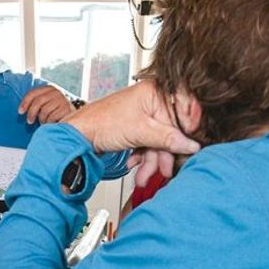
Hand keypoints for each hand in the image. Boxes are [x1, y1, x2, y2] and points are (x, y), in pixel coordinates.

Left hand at [19, 85, 74, 124]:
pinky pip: (52, 117)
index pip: (33, 93)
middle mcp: (56, 92)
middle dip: (31, 113)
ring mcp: (62, 100)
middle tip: (29, 121)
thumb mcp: (46, 102)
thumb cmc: (55, 110)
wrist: (75, 115)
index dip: (25, 103)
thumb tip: (21, 110)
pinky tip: (51, 123)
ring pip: (44, 111)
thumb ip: (36, 102)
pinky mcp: (66, 109)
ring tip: (43, 122)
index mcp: (49, 88)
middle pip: (38, 102)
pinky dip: (49, 122)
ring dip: (41, 119)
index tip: (20, 112)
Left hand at [64, 80, 199, 180]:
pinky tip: (135, 164)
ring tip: (145, 176)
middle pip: (171, 130)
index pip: (184, 109)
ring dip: (153, 161)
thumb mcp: (140, 132)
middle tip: (166, 169)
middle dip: (165, 153)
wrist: (78, 136)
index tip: (189, 146)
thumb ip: (168, 138)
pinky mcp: (136, 128)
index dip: (187, 130)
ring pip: (159, 141)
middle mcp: (151, 101)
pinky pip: (149, 144)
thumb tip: (191, 145)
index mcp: (155, 92)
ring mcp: (143, 115)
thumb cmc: (101, 123)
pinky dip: (143, 157)